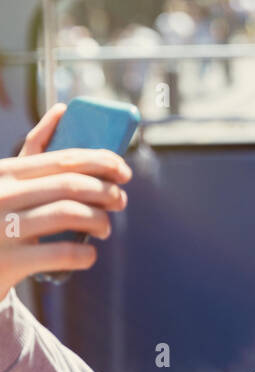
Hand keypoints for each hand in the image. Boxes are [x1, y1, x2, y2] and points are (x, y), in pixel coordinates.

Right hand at [0, 103, 131, 301]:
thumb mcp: (7, 180)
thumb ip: (34, 151)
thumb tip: (62, 110)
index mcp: (6, 172)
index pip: (65, 159)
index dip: (103, 162)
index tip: (124, 171)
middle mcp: (3, 195)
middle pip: (72, 185)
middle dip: (107, 192)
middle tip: (121, 201)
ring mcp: (4, 228)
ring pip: (70, 214)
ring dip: (99, 220)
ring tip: (105, 228)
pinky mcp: (9, 262)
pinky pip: (61, 253)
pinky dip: (84, 254)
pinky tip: (89, 255)